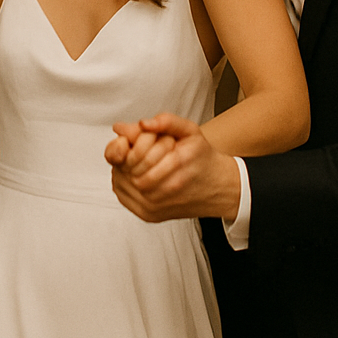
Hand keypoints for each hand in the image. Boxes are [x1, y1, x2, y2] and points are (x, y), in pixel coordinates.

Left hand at [107, 113, 241, 223]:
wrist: (215, 188)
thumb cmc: (200, 157)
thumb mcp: (189, 131)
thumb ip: (166, 121)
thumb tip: (142, 123)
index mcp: (178, 161)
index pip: (135, 154)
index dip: (130, 144)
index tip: (135, 139)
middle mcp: (168, 188)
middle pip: (127, 168)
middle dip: (129, 156)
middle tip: (138, 149)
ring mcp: (156, 206)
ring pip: (122, 183)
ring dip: (124, 170)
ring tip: (138, 162)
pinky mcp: (149, 216)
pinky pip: (123, 197)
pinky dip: (124, 184)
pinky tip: (136, 175)